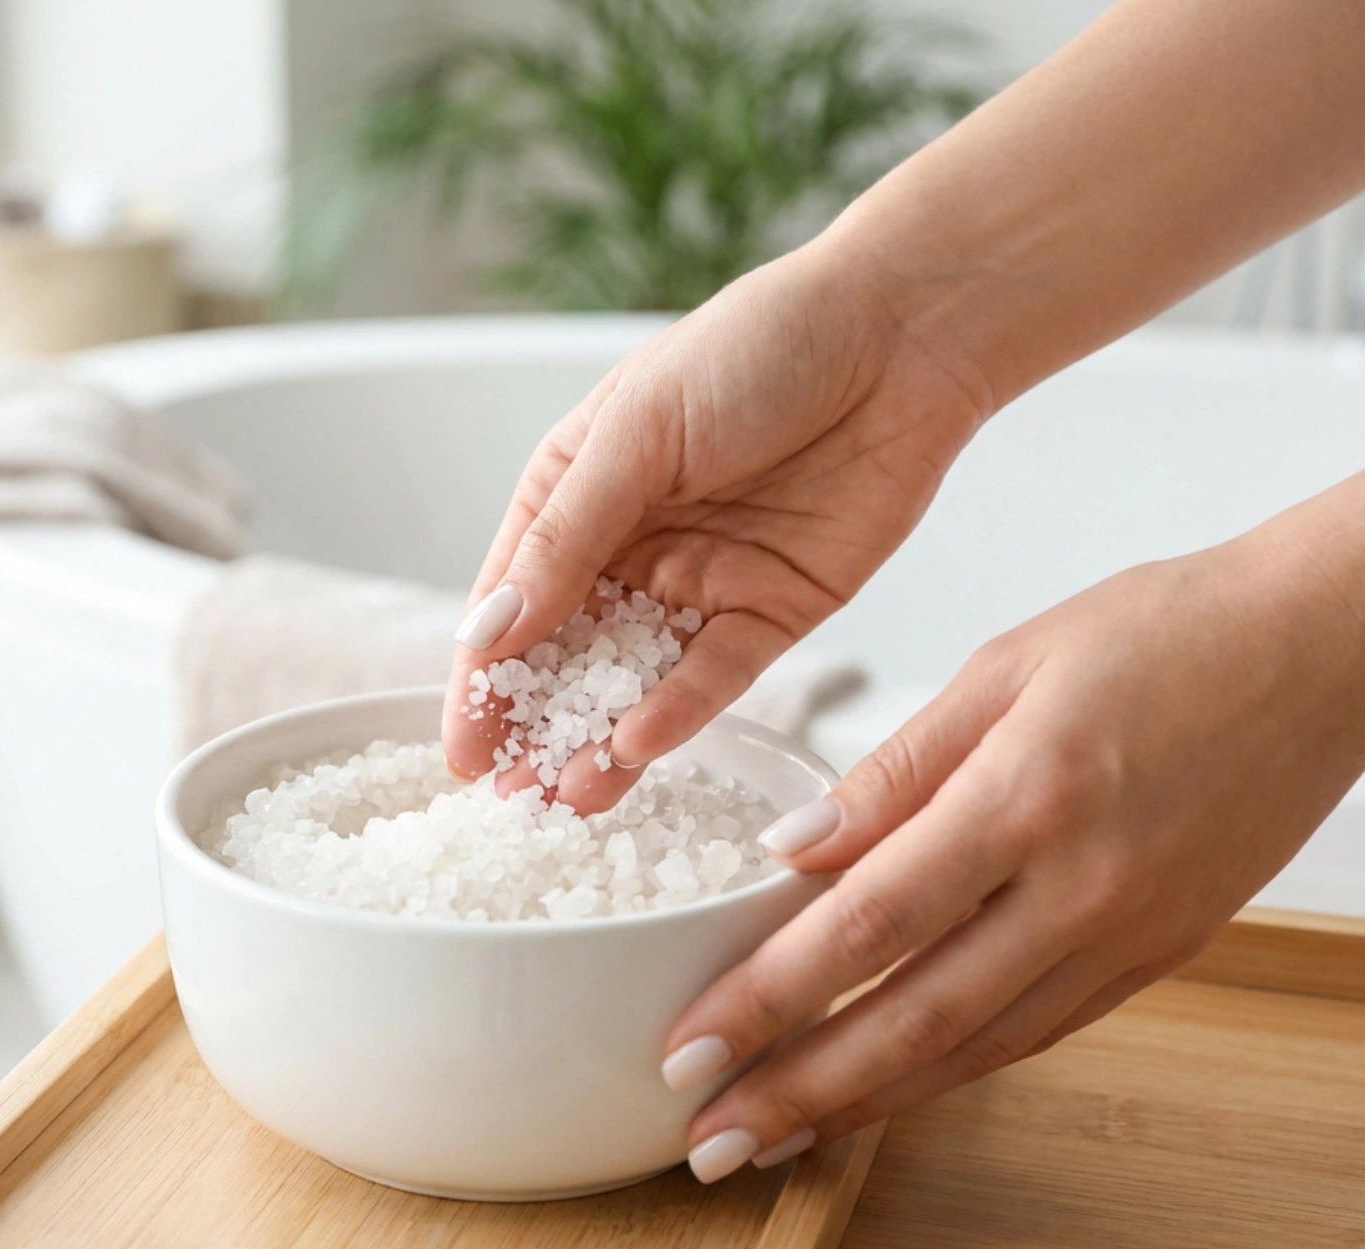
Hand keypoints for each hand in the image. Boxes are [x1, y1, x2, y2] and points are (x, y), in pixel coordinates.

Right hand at [443, 246, 991, 810]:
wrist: (902, 335)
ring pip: (635, 682)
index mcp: (576, 492)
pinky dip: (677, 712)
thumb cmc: (759, 347)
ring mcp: (699, 585)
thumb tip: (490, 627)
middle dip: (536, 726)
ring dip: (601, 737)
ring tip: (568, 794)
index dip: (480, 677)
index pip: (511, 599)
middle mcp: (629, 547)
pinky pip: (715, 677)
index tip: (462, 749)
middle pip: (567, 656)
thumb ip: (566, 536)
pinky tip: (639, 744)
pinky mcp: (771, 614)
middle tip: (511, 797)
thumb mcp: (638, 432)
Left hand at [662, 520, 1364, 1181]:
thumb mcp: (1004, 665)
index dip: (769, 996)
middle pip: (915, 1016)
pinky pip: (1038, 1033)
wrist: (1319, 651)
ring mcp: (1127, 933)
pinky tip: (889, 1091)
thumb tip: (794, 848)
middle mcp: (1079, 885)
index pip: (868, 921)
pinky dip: (954, 1072)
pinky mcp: (1158, 955)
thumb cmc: (1163, 633)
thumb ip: (895, 769)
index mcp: (1026, 796)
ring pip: (977, 1047)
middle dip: (800, 1088)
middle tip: (712, 1136)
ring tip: (780, 1135)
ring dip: (868, 1104)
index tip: (692, 1041)